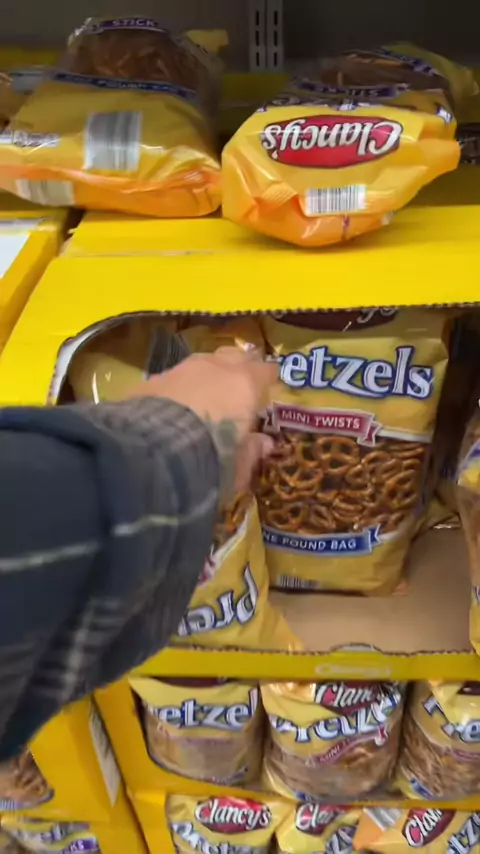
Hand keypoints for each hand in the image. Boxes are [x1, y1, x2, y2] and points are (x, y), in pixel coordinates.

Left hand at [130, 347, 276, 494]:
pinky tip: (174, 404)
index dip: (269, 378)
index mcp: (245, 384)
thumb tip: (265, 443)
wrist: (153, 451)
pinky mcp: (153, 379)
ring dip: (208, 375)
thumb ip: (253, 450)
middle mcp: (216, 368)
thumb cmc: (210, 458)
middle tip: (240, 386)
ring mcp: (181, 369)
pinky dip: (179, 387)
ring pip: (203, 362)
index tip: (270, 387)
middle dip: (239, 367)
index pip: (266, 370)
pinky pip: (174, 377)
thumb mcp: (239, 465)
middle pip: (234, 356)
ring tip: (206, 394)